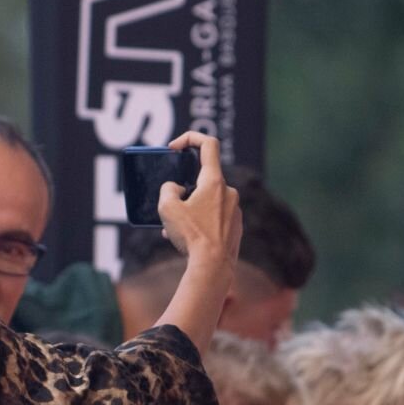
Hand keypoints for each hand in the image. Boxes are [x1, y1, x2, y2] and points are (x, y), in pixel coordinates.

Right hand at [157, 132, 241, 270]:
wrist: (213, 266)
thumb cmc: (192, 235)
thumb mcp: (167, 208)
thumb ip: (167, 190)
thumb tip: (175, 188)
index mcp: (214, 182)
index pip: (208, 145)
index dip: (189, 138)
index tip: (173, 148)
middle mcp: (229, 192)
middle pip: (202, 179)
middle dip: (183, 190)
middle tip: (169, 206)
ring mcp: (235, 209)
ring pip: (206, 201)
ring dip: (189, 210)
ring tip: (173, 230)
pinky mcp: (236, 226)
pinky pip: (214, 217)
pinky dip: (199, 223)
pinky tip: (186, 240)